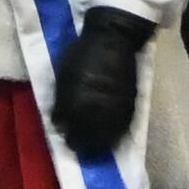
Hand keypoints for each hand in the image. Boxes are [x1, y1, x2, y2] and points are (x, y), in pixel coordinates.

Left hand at [53, 7, 154, 157]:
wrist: (114, 39)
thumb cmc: (84, 53)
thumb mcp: (64, 75)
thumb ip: (61, 101)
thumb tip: (58, 124)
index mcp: (75, 100)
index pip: (68, 129)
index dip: (67, 137)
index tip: (66, 139)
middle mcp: (95, 108)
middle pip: (87, 136)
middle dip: (81, 144)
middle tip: (78, 147)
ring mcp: (114, 107)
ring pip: (106, 136)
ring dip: (99, 144)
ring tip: (95, 149)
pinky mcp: (129, 104)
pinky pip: (122, 127)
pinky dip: (115, 135)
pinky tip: (111, 138)